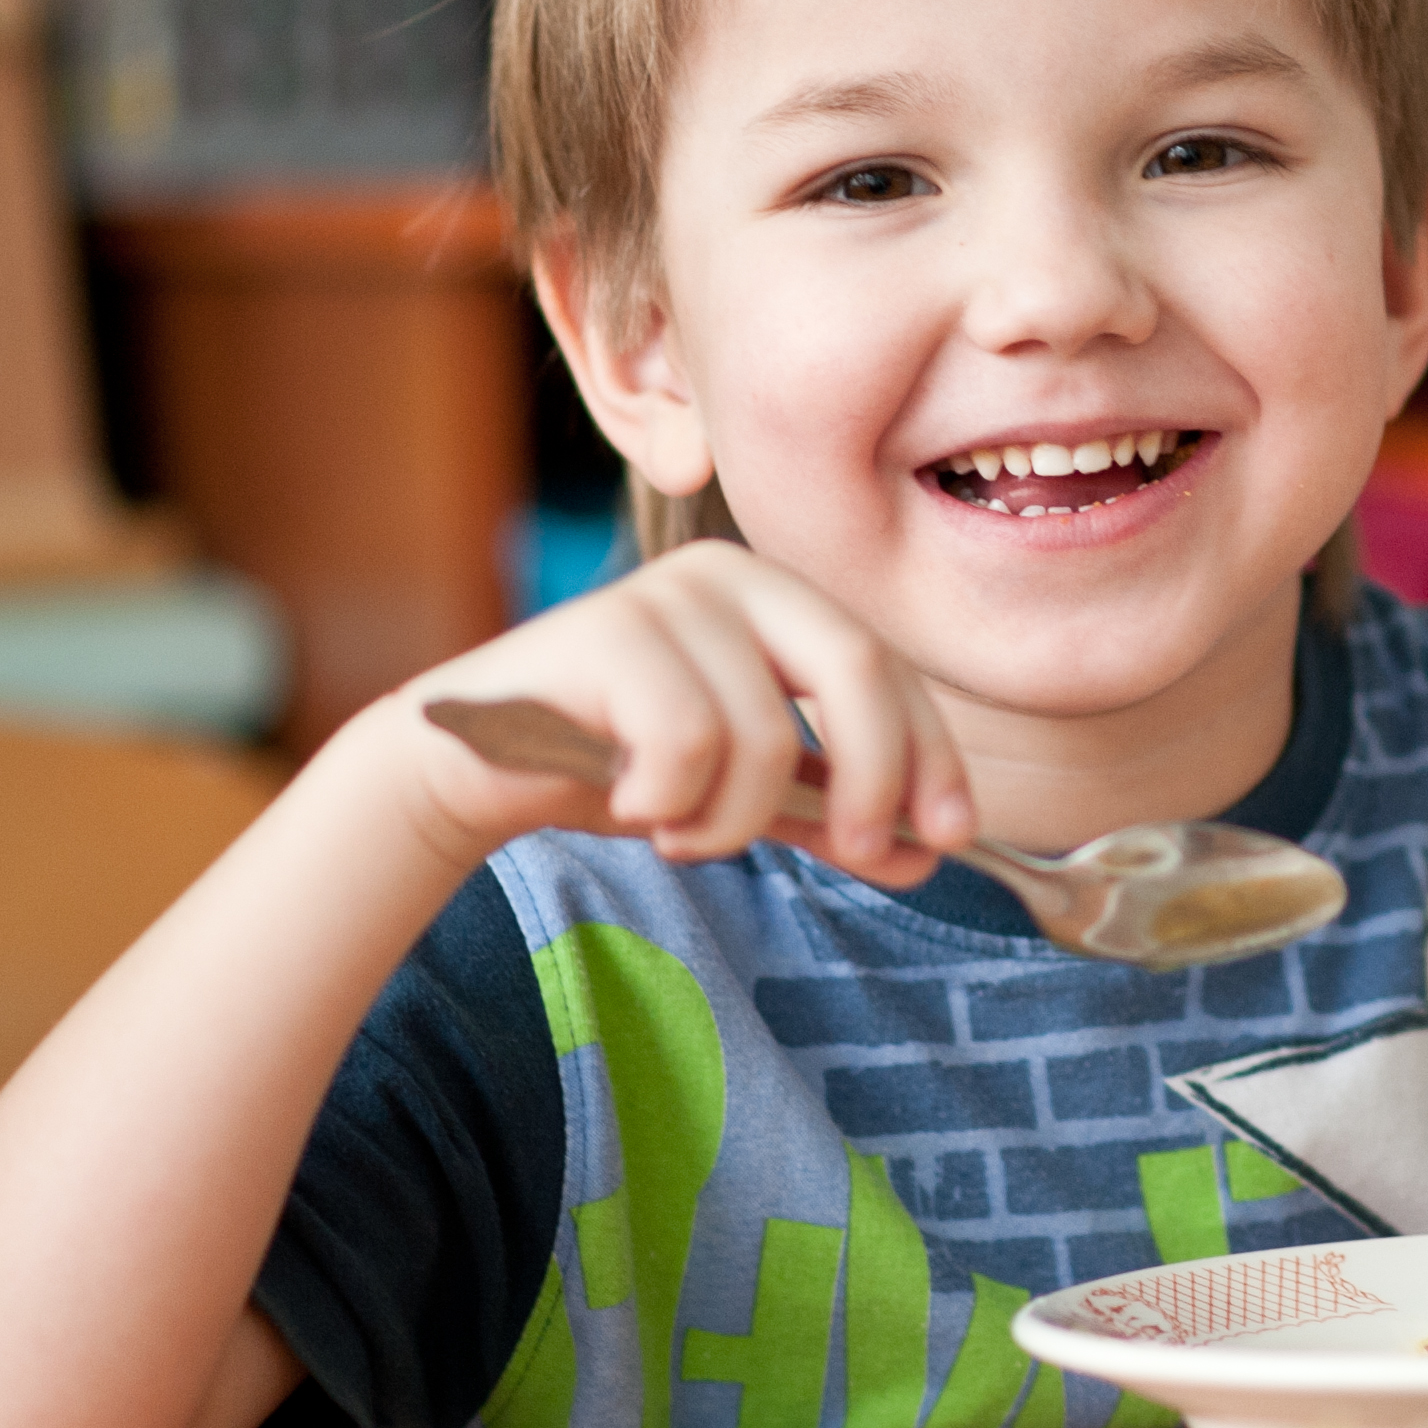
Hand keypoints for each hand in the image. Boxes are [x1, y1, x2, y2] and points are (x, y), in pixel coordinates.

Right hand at [368, 541, 974, 886]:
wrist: (476, 765)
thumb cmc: (615, 763)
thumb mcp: (741, 790)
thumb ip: (828, 812)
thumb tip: (928, 851)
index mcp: (777, 597)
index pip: (891, 668)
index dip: (932, 754)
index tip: (951, 836)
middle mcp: (730, 574)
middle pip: (856, 669)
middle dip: (875, 776)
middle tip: (857, 853)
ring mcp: (666, 594)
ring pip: (766, 735)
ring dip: (730, 819)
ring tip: (677, 827)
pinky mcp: (607, 630)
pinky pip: (688, 744)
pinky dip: (668, 802)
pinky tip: (630, 800)